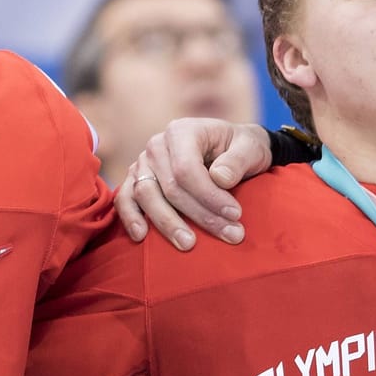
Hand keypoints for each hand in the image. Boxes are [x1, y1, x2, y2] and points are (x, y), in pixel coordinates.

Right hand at [116, 118, 270, 248]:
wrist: (229, 148)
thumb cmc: (240, 148)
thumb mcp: (251, 147)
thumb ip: (238, 161)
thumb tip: (220, 178)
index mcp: (182, 131)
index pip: (186, 168)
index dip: (209, 195)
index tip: (235, 215)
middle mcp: (157, 145)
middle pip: (169, 186)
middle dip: (199, 215)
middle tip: (230, 235)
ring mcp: (143, 163)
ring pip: (146, 196)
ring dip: (167, 223)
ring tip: (189, 244)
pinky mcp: (136, 180)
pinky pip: (124, 199)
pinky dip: (130, 217)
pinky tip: (141, 236)